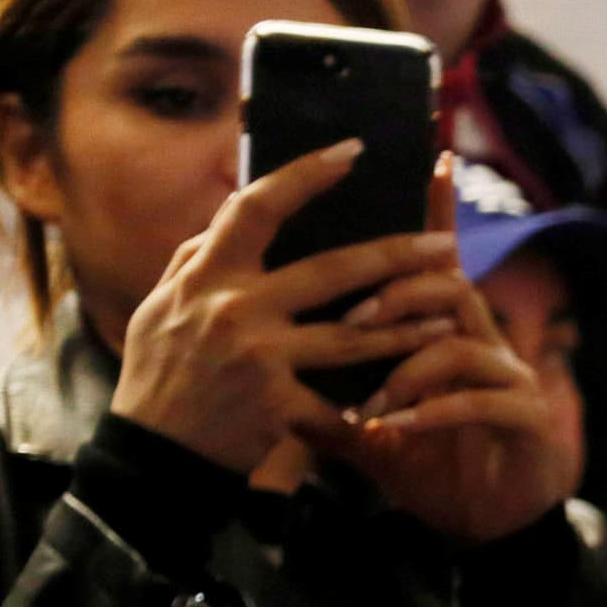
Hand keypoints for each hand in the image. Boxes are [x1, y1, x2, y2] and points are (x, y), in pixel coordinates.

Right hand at [112, 139, 465, 478]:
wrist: (154, 454)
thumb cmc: (160, 375)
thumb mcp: (160, 308)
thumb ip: (195, 260)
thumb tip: (228, 212)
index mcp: (206, 275)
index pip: (257, 208)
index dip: (304, 175)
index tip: (351, 152)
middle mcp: (233, 308)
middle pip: (331, 270)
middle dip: (396, 256)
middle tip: (445, 245)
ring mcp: (258, 358)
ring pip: (354, 337)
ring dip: (410, 328)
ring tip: (453, 315)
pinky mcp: (277, 408)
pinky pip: (341, 403)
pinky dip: (378, 402)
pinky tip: (417, 396)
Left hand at [316, 157, 579, 546]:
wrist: (488, 533)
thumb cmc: (433, 474)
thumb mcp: (368, 435)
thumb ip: (325, 402)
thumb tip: (262, 377)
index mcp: (449, 335)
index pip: (438, 264)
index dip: (437, 212)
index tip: (429, 158)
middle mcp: (486, 345)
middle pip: (447, 286)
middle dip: (395, 294)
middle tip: (350, 319)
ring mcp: (512, 380)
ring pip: (461, 342)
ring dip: (408, 365)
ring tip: (372, 399)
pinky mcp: (528, 420)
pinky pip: (481, 399)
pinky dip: (433, 410)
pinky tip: (397, 427)